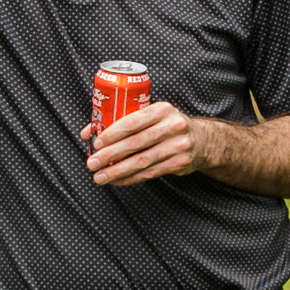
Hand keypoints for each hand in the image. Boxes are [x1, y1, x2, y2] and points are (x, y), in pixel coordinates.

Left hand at [83, 99, 207, 187]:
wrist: (202, 141)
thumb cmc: (166, 126)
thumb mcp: (151, 116)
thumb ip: (122, 121)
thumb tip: (88, 132)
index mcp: (162, 109)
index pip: (133, 121)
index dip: (113, 133)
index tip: (96, 143)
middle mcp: (172, 126)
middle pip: (135, 143)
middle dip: (110, 155)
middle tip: (92, 163)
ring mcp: (178, 146)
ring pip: (141, 161)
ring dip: (117, 171)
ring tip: (100, 177)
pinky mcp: (180, 163)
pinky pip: (150, 173)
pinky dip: (130, 178)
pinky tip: (116, 180)